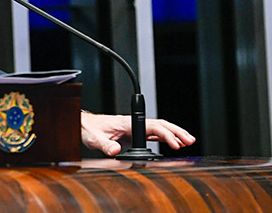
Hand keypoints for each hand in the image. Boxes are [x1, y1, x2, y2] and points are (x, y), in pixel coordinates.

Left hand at [80, 111, 195, 156]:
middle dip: (176, 131)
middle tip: (190, 140)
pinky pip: (151, 134)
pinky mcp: (131, 133)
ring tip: (187, 141)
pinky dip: (164, 137)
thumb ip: (104, 145)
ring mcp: (132, 128)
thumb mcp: (93, 138)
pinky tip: (172, 142)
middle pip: (159, 124)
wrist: (81, 125)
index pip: (151, 126)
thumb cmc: (87, 128)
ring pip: (157, 128)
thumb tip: (115, 151)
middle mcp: (131, 123)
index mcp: (126, 122)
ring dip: (173, 133)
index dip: (165, 134)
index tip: (175, 144)